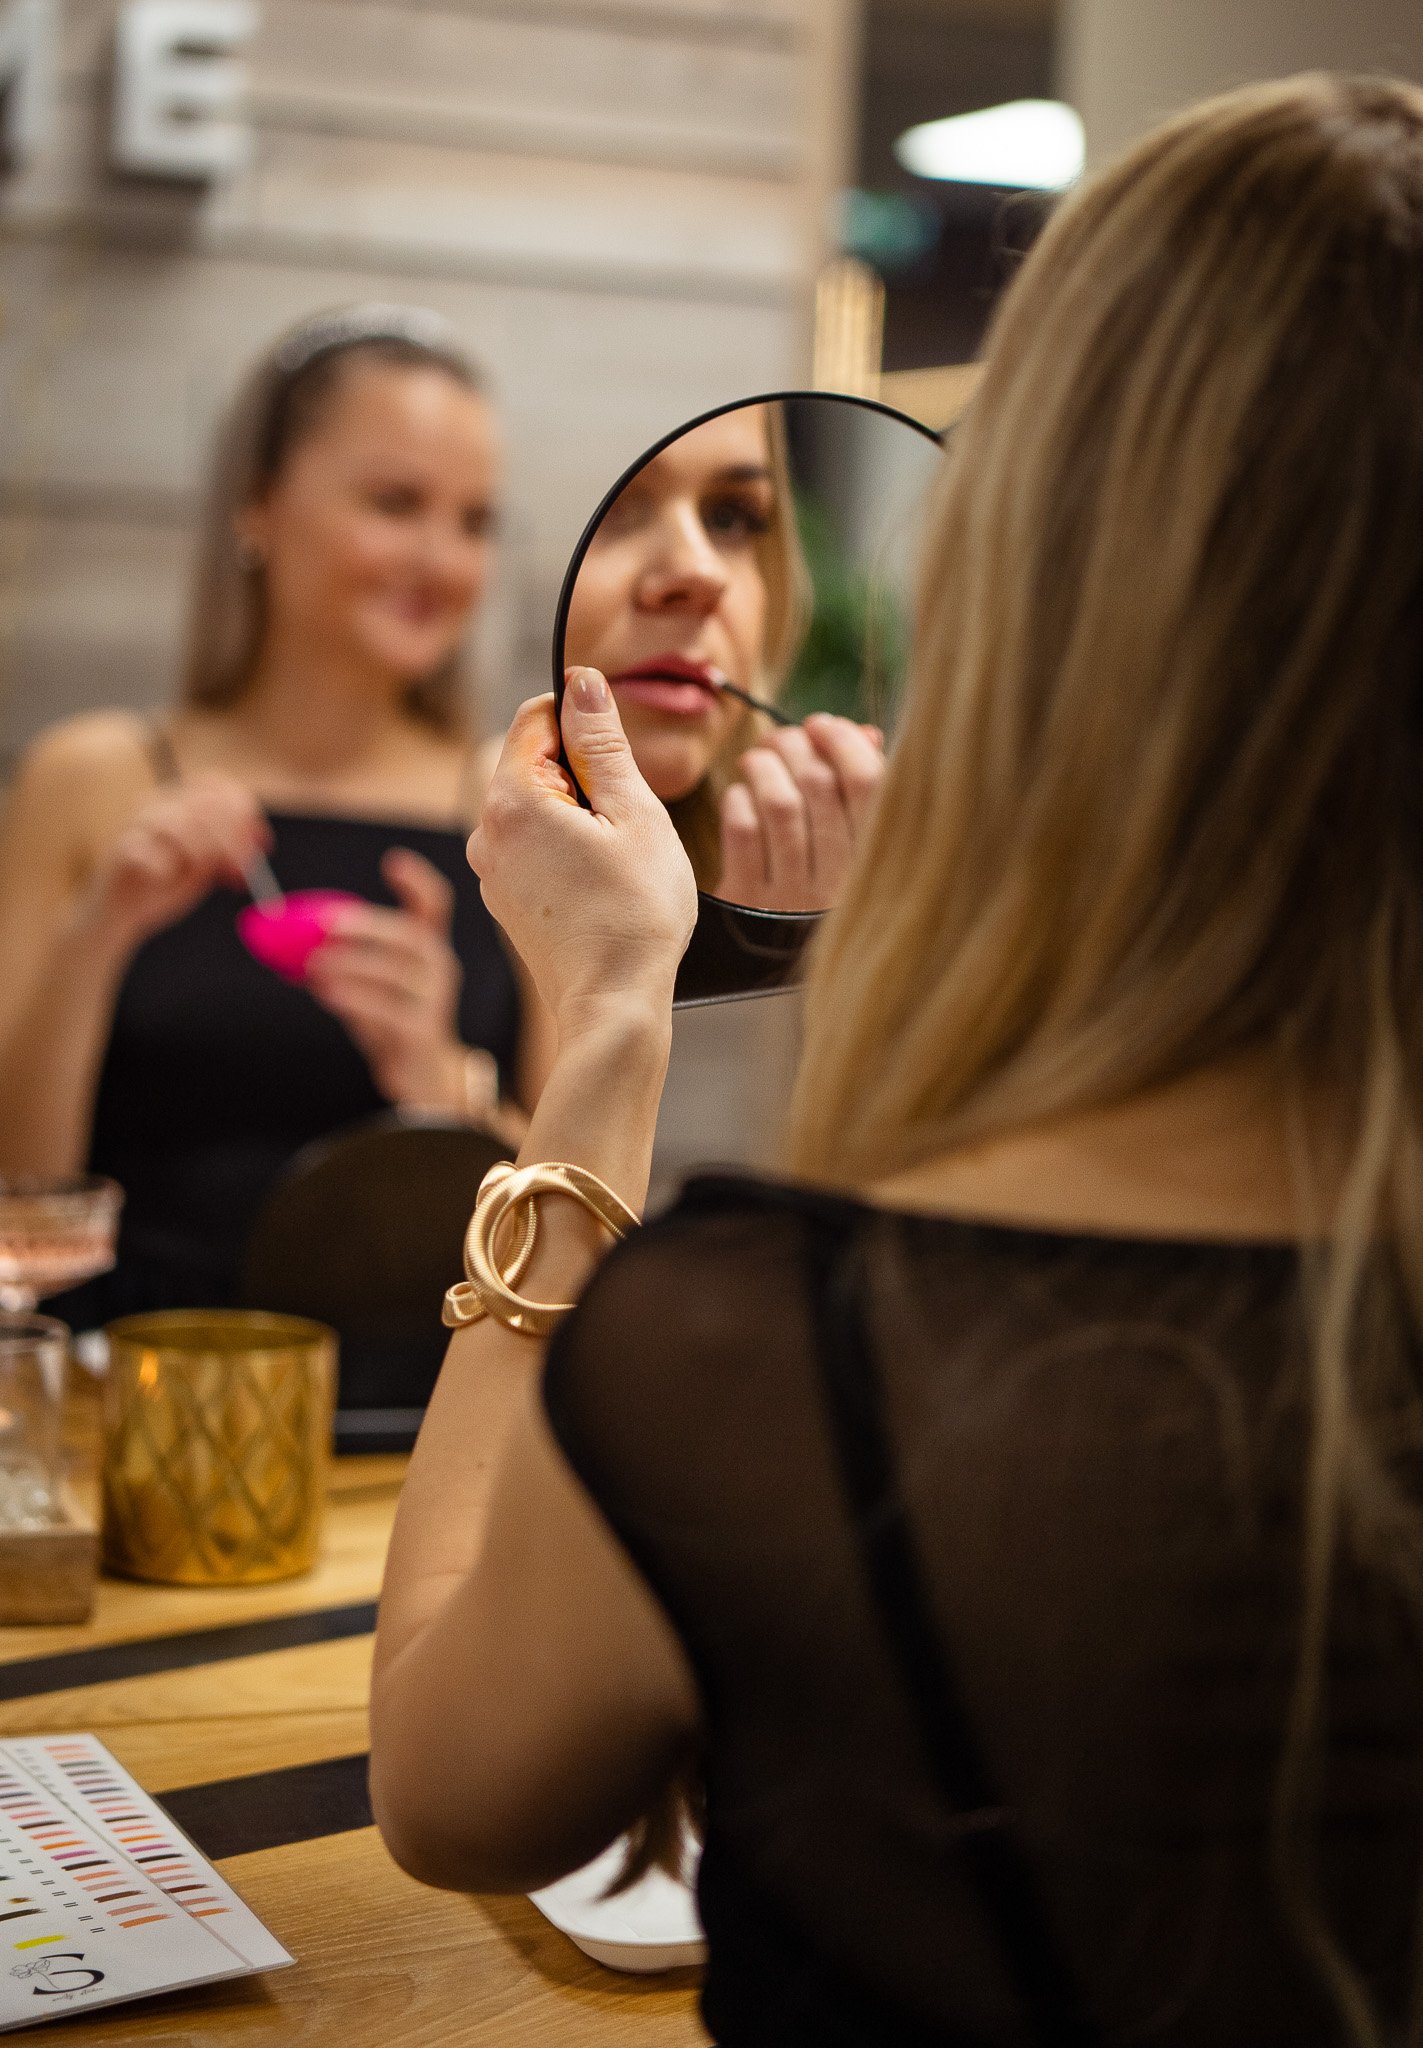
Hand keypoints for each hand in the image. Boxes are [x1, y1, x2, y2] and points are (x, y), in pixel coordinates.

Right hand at [74, 774, 268, 956]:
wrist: (120, 914)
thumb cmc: (164, 886)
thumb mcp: (205, 866)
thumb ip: (228, 849)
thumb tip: (260, 837)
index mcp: (176, 802)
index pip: (214, 784)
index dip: (243, 810)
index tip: (261, 843)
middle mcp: (154, 805)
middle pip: (204, 805)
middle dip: (233, 839)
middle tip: (242, 870)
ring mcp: (135, 826)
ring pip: (180, 825)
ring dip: (206, 853)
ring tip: (216, 878)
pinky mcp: (120, 851)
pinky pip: (151, 852)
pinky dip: (167, 868)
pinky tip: (169, 880)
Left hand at [305, 849, 466, 1110]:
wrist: (419, 1076)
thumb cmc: (388, 1019)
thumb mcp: (370, 983)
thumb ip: (342, 957)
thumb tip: (287, 935)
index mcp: (428, 947)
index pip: (435, 904)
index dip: (417, 881)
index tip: (392, 861)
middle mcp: (440, 967)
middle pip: (410, 935)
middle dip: (366, 925)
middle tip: (322, 923)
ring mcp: (436, 1001)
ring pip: (392, 973)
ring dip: (348, 965)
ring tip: (312, 964)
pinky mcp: (422, 1032)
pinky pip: (385, 1009)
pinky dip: (351, 998)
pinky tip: (324, 993)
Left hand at [469, 671, 696, 1041]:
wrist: (613, 1004)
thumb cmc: (634, 915)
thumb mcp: (634, 814)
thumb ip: (603, 744)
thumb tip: (582, 684)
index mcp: (513, 800)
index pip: (536, 717)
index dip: (583, 725)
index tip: (617, 760)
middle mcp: (486, 831)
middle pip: (533, 762)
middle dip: (581, 775)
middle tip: (624, 823)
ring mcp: (491, 869)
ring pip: (536, 808)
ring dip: (576, 815)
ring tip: (614, 859)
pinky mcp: (504, 898)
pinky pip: (534, 848)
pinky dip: (565, 850)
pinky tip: (599, 886)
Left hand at [717, 713, 884, 912]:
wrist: (773, 966)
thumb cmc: (819, 888)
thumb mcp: (855, 849)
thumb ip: (864, 791)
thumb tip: (866, 734)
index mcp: (875, 861)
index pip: (871, 782)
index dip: (843, 741)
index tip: (822, 725)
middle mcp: (839, 880)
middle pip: (820, 786)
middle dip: (795, 745)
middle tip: (782, 738)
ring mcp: (792, 893)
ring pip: (780, 804)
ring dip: (763, 766)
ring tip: (756, 760)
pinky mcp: (749, 900)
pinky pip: (742, 831)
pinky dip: (737, 800)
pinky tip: (740, 796)